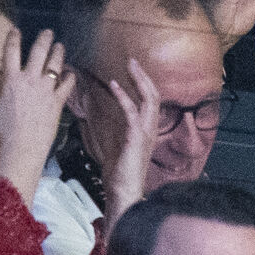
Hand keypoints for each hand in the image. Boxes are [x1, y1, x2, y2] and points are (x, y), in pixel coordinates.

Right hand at [0, 29, 75, 205]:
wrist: (22, 149)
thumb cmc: (0, 133)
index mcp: (11, 80)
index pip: (11, 52)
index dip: (13, 39)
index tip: (16, 30)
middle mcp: (29, 80)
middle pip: (39, 52)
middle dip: (44, 39)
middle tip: (48, 32)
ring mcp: (46, 90)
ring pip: (55, 65)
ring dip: (58, 53)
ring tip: (60, 46)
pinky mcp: (57, 102)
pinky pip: (67, 85)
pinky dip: (69, 78)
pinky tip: (71, 74)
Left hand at [100, 58, 160, 242]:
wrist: (124, 195)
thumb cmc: (119, 176)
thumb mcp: (116, 148)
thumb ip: (113, 133)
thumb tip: (100, 121)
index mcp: (147, 131)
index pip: (150, 101)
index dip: (143, 84)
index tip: (132, 70)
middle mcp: (150, 130)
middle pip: (154, 95)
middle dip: (144, 75)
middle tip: (132, 60)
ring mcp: (145, 134)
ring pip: (150, 99)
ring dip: (139, 80)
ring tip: (129, 65)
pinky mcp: (136, 139)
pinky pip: (133, 112)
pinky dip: (125, 96)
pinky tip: (115, 86)